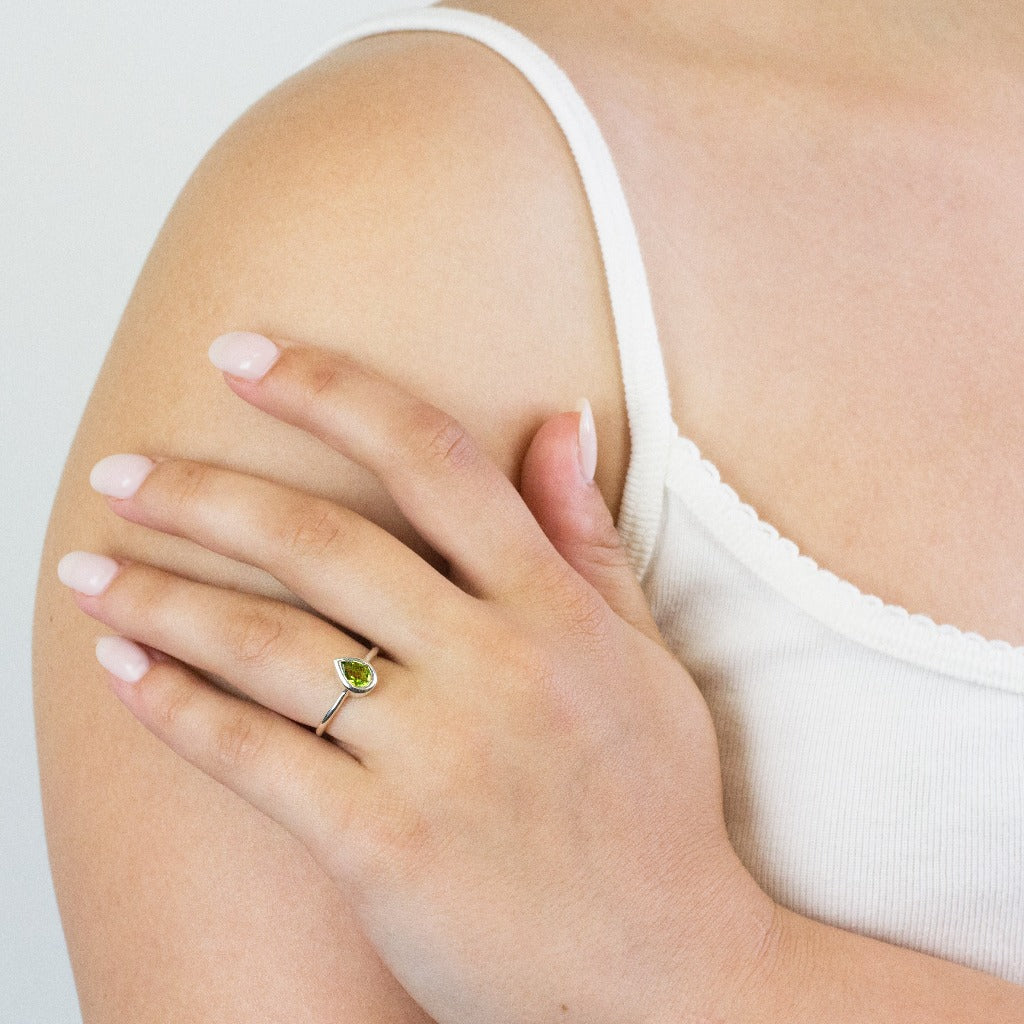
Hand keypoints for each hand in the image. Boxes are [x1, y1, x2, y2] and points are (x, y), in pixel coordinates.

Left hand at [57, 331, 780, 1023]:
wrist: (665, 969)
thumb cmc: (654, 804)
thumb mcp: (642, 656)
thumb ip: (588, 534)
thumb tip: (561, 416)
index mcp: (557, 611)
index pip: (433, 459)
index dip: (331, 390)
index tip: (246, 356)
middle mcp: (493, 667)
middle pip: (320, 544)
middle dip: (203, 494)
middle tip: (123, 471)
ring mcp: (435, 758)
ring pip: (266, 647)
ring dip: (160, 598)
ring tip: (89, 567)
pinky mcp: (382, 848)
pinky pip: (253, 759)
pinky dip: (174, 710)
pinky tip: (120, 672)